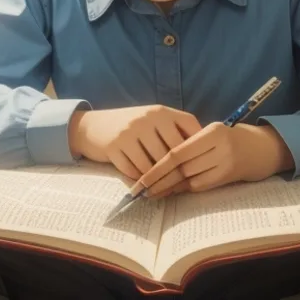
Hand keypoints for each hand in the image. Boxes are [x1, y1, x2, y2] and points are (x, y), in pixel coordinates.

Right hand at [68, 105, 201, 179]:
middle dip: (175, 172)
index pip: (188, 133)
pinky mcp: (114, 146)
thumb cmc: (133, 126)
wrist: (94, 126)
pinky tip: (142, 184)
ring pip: (152, 166)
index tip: (199, 167)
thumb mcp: (155, 120)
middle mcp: (146, 118)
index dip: (195, 152)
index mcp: (161, 111)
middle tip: (180, 187)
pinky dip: (139, 181)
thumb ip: (177, 129)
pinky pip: (133, 171)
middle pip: (171, 154)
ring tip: (161, 188)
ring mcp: (130, 132)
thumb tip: (204, 148)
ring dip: (156, 180)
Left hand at [138, 123, 293, 197]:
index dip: (158, 167)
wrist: (260, 149)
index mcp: (212, 133)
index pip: (178, 152)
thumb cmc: (228, 137)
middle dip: (159, 181)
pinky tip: (170, 191)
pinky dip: (183, 189)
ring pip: (190, 180)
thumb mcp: (210, 132)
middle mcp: (220, 149)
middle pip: (183, 169)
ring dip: (169, 188)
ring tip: (151, 193)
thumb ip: (189, 143)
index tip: (142, 178)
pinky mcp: (227, 178)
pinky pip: (200, 186)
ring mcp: (225, 165)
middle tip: (140, 190)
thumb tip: (157, 159)